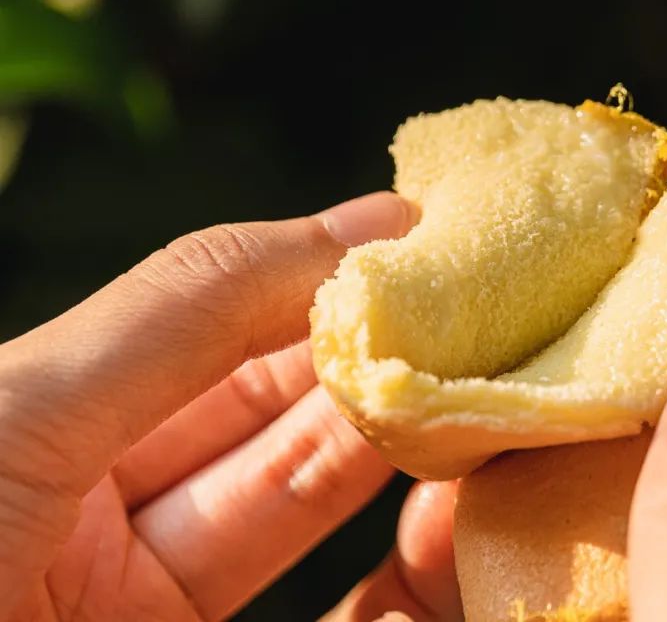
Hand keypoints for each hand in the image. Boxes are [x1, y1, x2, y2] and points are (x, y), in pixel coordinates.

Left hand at [0, 192, 460, 620]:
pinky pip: (308, 586)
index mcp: (30, 419)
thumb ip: (187, 311)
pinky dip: (381, 553)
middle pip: (264, 402)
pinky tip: (440, 500)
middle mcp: (85, 503)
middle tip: (473, 300)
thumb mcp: (20, 416)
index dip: (309, 268)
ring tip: (477, 375)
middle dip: (365, 345)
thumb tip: (346, 226)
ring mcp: (138, 597)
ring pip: (296, 493)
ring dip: (390, 438)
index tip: (419, 230)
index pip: (203, 318)